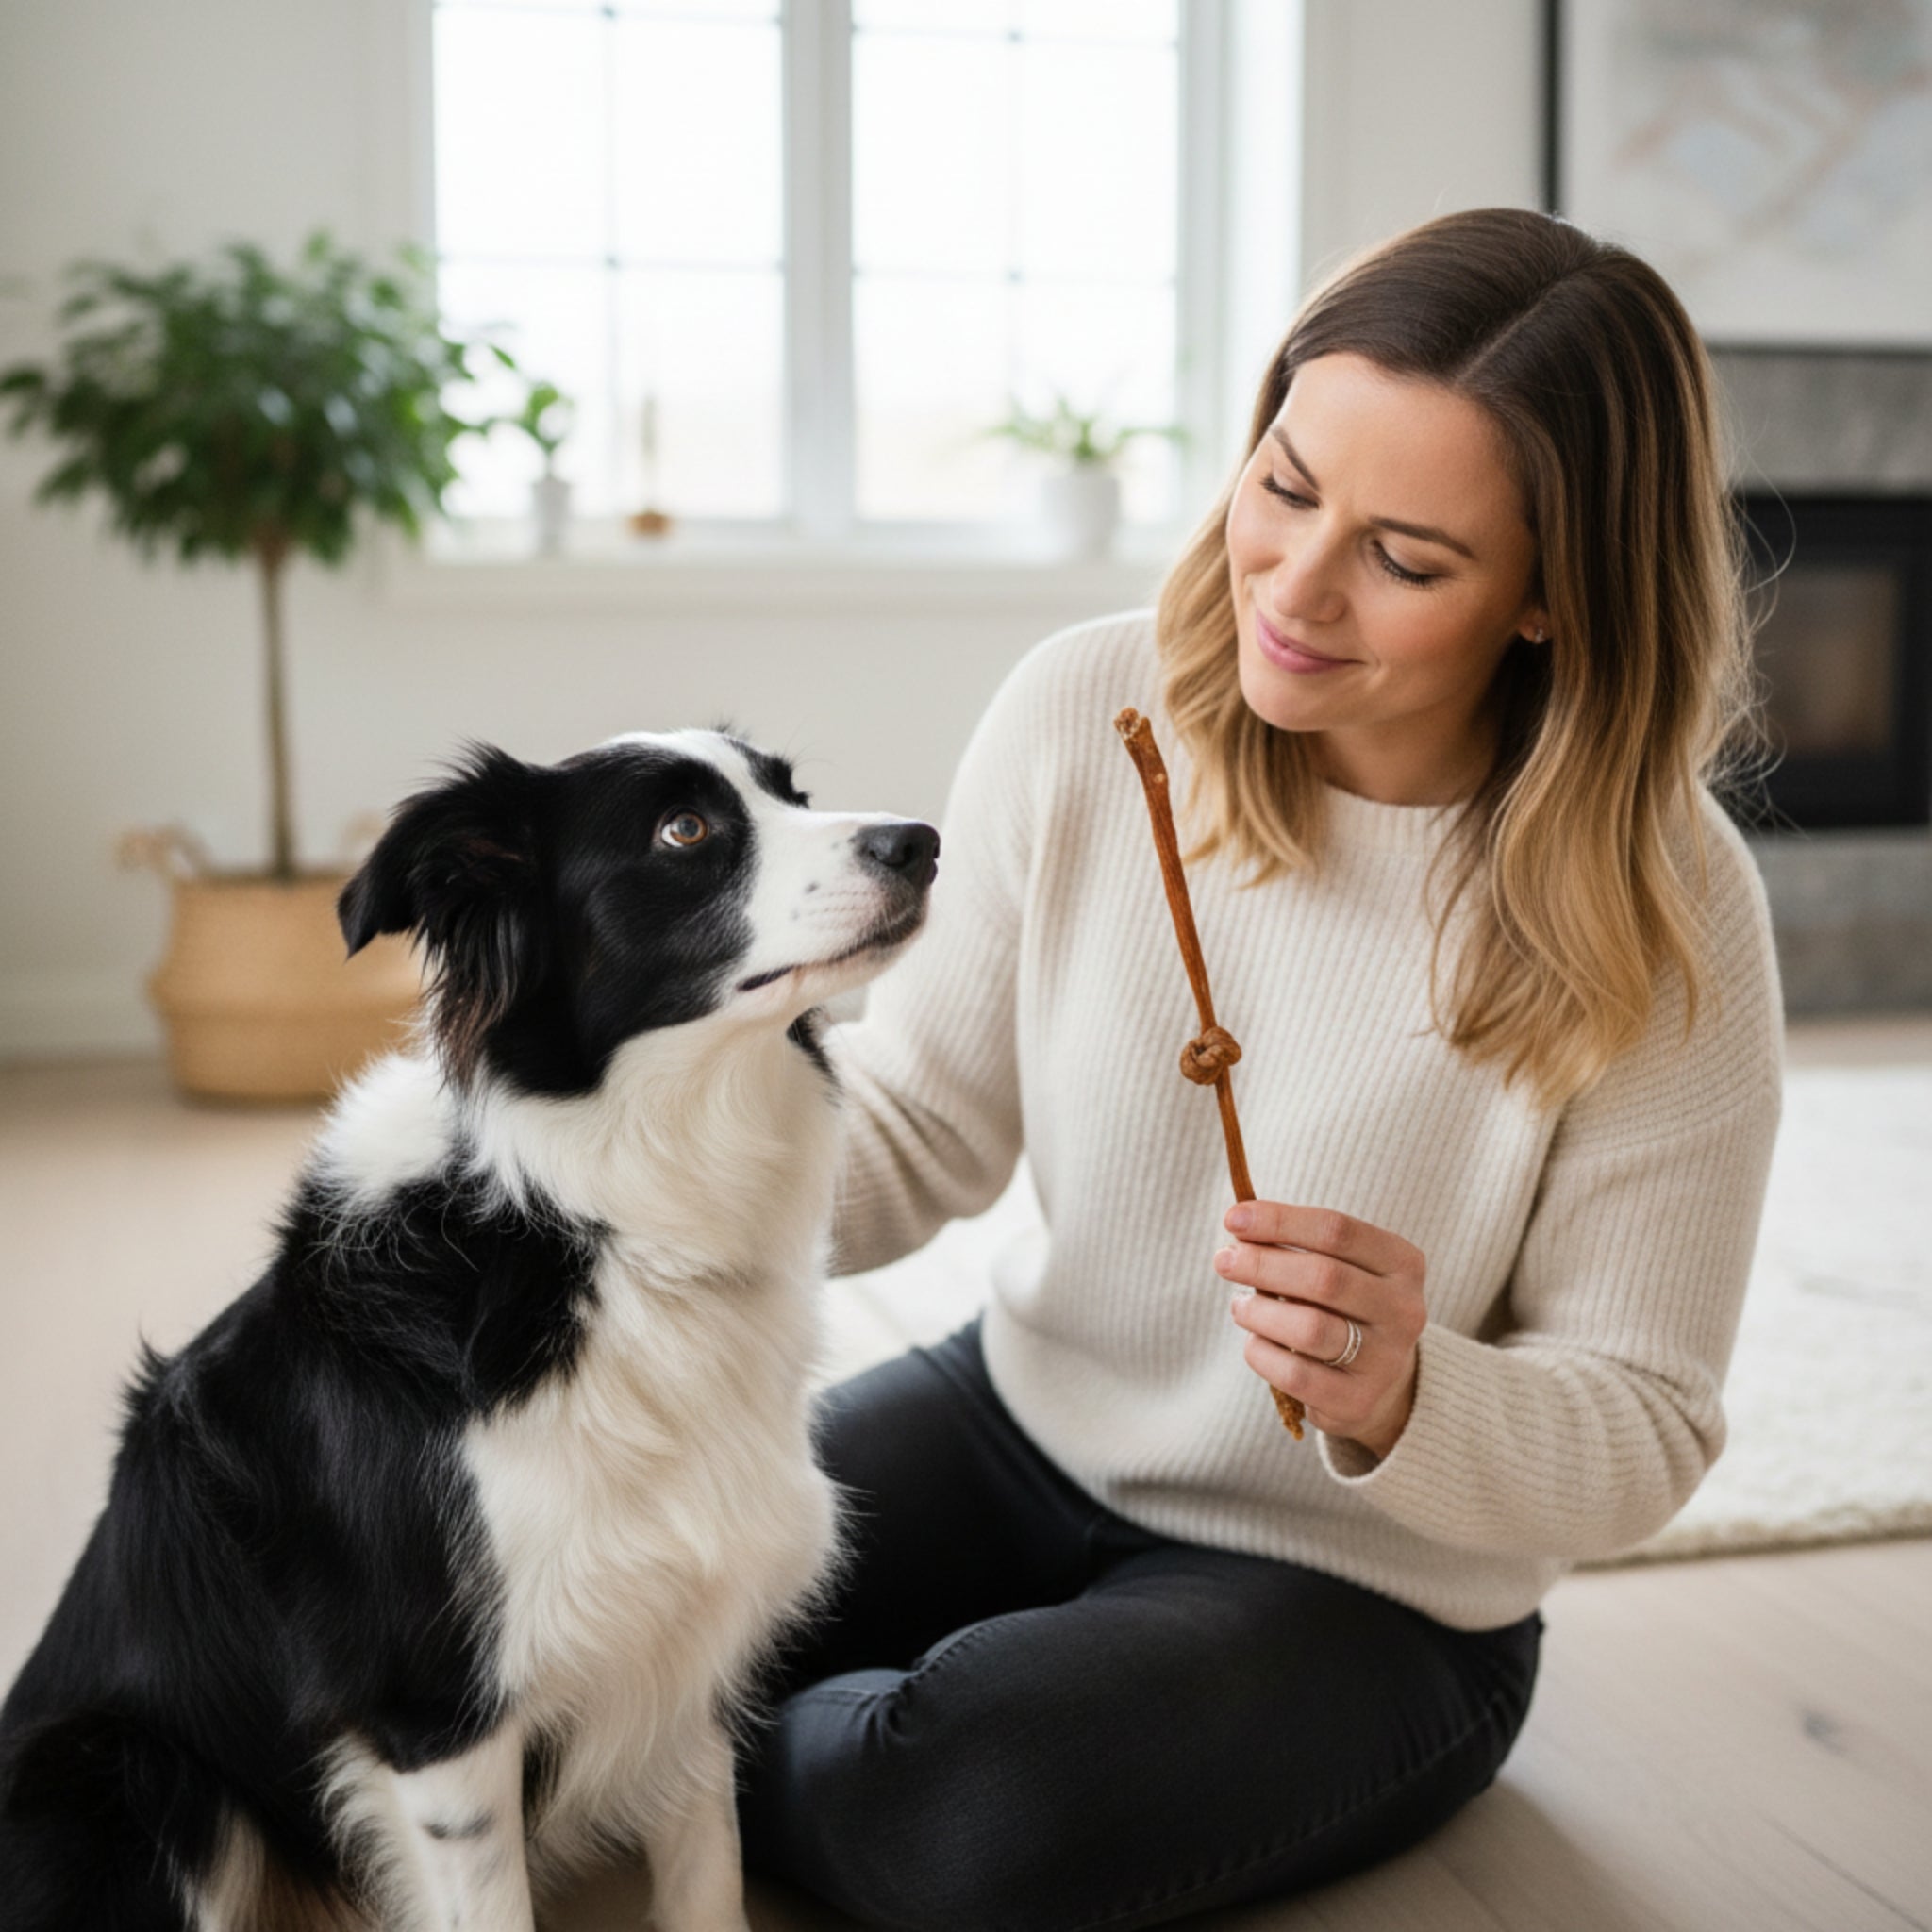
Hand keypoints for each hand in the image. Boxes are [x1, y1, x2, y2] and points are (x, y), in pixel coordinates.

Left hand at [1216, 1201, 1426, 1459]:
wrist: (1380, 1383)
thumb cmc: (1344, 1309)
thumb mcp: (1340, 1269)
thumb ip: (1299, 1248)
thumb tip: (1240, 1226)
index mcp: (1403, 1263)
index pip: (1337, 1231)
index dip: (1280, 1221)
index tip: (1234, 1218)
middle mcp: (1404, 1310)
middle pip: (1324, 1277)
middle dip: (1263, 1264)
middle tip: (1224, 1260)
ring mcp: (1385, 1360)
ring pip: (1310, 1328)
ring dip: (1259, 1312)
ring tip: (1240, 1306)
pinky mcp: (1358, 1400)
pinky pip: (1295, 1373)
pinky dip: (1262, 1352)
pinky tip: (1254, 1342)